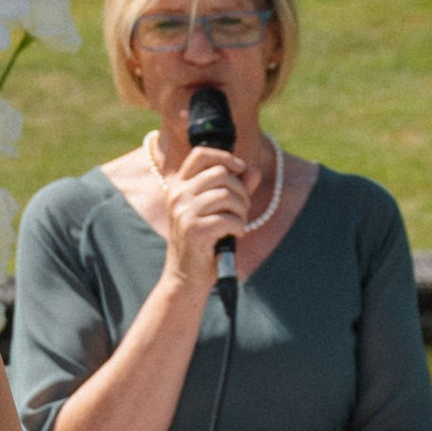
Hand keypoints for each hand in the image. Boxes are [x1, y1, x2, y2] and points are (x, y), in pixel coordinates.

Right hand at [159, 144, 253, 292]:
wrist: (186, 276)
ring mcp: (184, 212)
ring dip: (241, 210)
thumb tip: (253, 170)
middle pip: (221, 174)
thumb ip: (235, 188)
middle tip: (242, 208)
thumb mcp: (216, 210)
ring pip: (227, 195)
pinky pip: (229, 218)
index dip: (225, 156)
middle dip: (240, 190)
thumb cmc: (203, 241)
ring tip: (239, 222)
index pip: (201, 154)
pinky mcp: (194, 230)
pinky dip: (239, 226)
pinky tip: (235, 234)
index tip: (240, 169)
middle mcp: (177, 195)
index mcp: (179, 186)